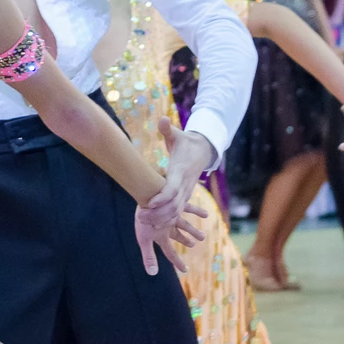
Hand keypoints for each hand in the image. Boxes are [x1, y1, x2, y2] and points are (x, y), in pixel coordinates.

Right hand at [134, 202, 197, 275]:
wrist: (145, 195)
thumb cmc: (145, 217)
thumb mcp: (145, 239)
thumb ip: (149, 256)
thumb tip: (152, 274)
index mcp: (161, 236)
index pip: (170, 252)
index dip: (177, 262)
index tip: (185, 270)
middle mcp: (167, 226)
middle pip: (178, 236)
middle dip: (186, 241)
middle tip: (193, 245)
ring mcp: (172, 215)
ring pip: (184, 224)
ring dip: (193, 230)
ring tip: (203, 236)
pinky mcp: (175, 203)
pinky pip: (188, 208)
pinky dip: (197, 212)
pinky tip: (206, 214)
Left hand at [146, 121, 212, 242]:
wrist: (203, 150)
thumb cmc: (185, 142)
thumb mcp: (177, 134)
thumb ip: (168, 129)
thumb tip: (163, 119)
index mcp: (181, 171)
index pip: (172, 188)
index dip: (161, 198)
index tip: (148, 203)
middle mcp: (185, 184)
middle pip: (173, 205)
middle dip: (158, 214)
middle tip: (140, 218)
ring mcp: (187, 192)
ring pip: (176, 211)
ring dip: (161, 219)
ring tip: (144, 222)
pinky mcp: (186, 195)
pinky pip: (178, 211)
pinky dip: (168, 219)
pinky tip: (155, 224)